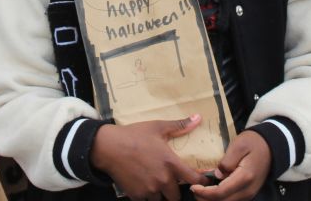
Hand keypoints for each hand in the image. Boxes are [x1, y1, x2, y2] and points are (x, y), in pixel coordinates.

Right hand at [89, 115, 205, 200]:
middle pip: (176, 196)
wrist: (108, 147)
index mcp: (170, 163)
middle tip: (171, 183)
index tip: (201, 181)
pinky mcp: (136, 195)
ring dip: (161, 195)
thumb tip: (198, 118)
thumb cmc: (134, 135)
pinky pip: (146, 200)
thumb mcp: (158, 127)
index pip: (194, 180)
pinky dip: (146, 196)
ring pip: (161, 200)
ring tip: (156, 185)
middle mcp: (162, 179)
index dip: (201, 182)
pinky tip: (143, 185)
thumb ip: (179, 126)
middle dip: (175, 191)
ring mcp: (149, 189)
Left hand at [191, 131, 270, 200]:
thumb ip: (227, 161)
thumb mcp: (239, 145)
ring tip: (200, 189)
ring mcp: (249, 194)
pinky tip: (211, 189)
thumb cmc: (254, 142)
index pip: (221, 192)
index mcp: (245, 177)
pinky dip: (219, 197)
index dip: (205, 193)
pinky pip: (231, 199)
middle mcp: (248, 190)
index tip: (193, 187)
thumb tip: (216, 175)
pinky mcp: (248, 193)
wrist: (272, 146)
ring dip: (212, 199)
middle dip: (206, 198)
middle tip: (194, 189)